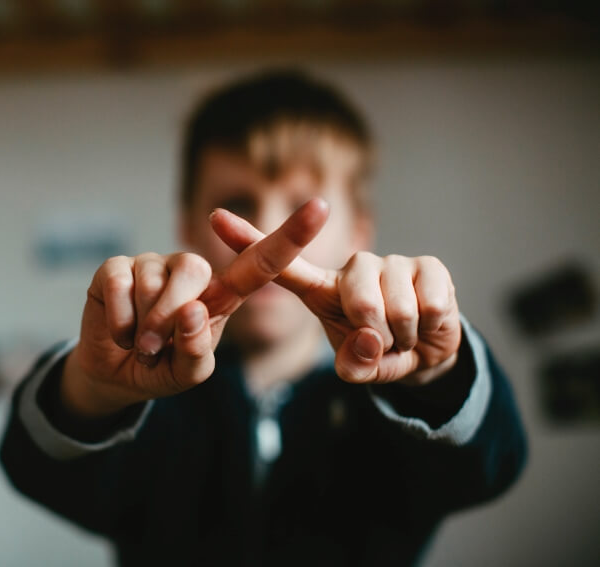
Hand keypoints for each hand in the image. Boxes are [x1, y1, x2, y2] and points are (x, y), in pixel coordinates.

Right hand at [62, 199, 330, 416]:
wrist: (114, 375)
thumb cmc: (162, 367)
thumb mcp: (188, 373)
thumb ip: (196, 351)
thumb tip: (192, 309)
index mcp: (221, 294)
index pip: (261, 263)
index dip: (291, 236)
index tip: (322, 207)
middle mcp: (191, 271)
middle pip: (195, 273)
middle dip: (170, 318)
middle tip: (154, 349)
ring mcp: (153, 264)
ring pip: (153, 283)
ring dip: (141, 325)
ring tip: (138, 342)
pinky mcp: (117, 266)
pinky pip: (119, 284)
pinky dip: (118, 319)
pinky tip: (119, 330)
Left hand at [211, 203, 461, 385]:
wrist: (429, 353)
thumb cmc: (381, 354)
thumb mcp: (360, 367)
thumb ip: (355, 364)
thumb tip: (368, 341)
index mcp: (322, 289)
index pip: (282, 265)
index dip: (249, 240)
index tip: (214, 216)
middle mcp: (353, 267)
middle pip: (359, 301)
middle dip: (377, 336)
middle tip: (382, 342)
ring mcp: (391, 262)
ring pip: (396, 307)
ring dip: (403, 336)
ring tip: (401, 334)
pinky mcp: (428, 265)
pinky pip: (428, 305)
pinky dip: (428, 328)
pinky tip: (426, 322)